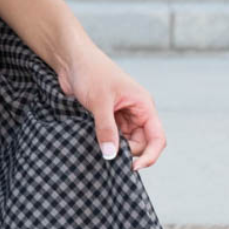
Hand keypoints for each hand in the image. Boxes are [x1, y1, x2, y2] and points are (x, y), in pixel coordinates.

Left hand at [56, 44, 166, 172]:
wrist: (71, 60)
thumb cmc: (91, 72)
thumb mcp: (99, 102)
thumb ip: (106, 129)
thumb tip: (111, 155)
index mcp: (143, 105)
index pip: (157, 138)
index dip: (150, 156)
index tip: (132, 168)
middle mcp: (136, 112)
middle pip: (142, 144)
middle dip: (128, 153)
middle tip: (108, 153)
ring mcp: (121, 116)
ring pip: (126, 143)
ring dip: (116, 148)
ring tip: (100, 146)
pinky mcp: (107, 118)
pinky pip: (112, 138)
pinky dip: (106, 143)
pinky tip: (95, 143)